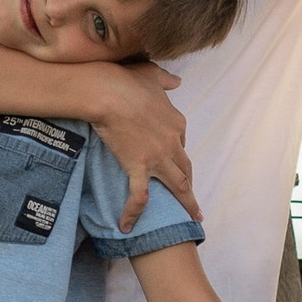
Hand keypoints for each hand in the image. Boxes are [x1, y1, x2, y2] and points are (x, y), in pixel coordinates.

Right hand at [84, 60, 193, 226]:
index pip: (182, 142)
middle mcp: (172, 142)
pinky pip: (139, 195)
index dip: (178, 151)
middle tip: (193, 198)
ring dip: (187, 203)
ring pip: (178, 185)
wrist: (108, 92)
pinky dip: (134, 212)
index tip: (171, 157)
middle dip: (190, 183)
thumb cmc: (127, 80)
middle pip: (186, 167)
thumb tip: (177, 80)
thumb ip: (166, 80)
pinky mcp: (137, 166)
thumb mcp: (153, 75)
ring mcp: (157, 157)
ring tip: (192, 218)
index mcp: (177, 122)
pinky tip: (127, 226)